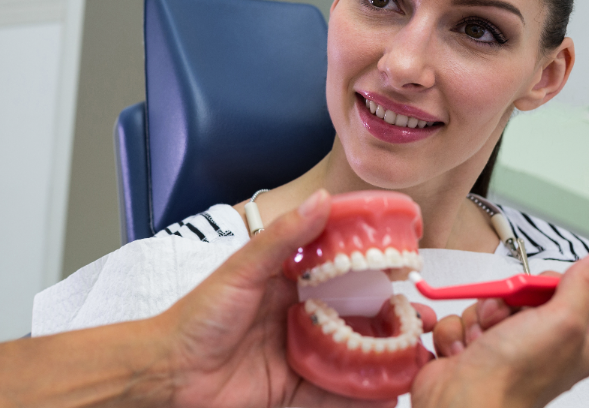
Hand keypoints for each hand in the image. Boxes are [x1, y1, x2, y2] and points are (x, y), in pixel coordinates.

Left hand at [150, 189, 395, 407]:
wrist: (168, 373)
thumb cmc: (198, 317)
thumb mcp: (241, 270)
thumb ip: (283, 238)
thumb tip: (321, 200)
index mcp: (288, 284)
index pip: (339, 271)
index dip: (373, 268)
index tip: (405, 262)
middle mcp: (299, 319)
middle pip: (354, 318)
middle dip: (390, 319)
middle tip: (420, 317)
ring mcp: (300, 357)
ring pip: (352, 357)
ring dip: (385, 358)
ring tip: (418, 357)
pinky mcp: (295, 394)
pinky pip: (336, 395)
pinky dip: (364, 396)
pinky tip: (390, 395)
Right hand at [411, 252, 588, 407]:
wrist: (461, 402)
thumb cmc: (512, 376)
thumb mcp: (560, 323)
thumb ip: (580, 288)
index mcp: (569, 343)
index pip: (564, 294)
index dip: (544, 286)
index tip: (534, 292)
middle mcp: (536, 347)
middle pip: (518, 296)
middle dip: (501, 301)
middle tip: (502, 321)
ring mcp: (500, 349)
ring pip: (484, 306)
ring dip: (475, 318)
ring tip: (479, 343)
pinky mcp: (468, 350)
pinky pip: (458, 320)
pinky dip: (454, 332)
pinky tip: (462, 351)